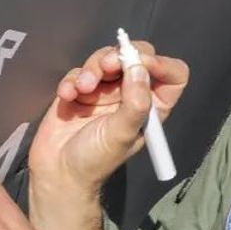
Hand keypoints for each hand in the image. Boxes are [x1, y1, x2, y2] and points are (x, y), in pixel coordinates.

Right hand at [30, 41, 188, 197]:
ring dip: (92, 69)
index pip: (171, 76)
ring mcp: (105, 91)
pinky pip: (79, 72)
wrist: (59, 173)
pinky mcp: (80, 90)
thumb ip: (135, 103)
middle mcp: (131, 95)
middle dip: (120, 56)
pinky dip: (72, 80)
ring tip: (83, 88)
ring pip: (105, 59)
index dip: (161, 64)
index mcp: (151, 107)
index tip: (142, 63)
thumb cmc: (95, 160)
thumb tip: (140, 69)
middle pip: (137, 57)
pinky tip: (67, 95)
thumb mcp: (121, 134)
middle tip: (107, 65)